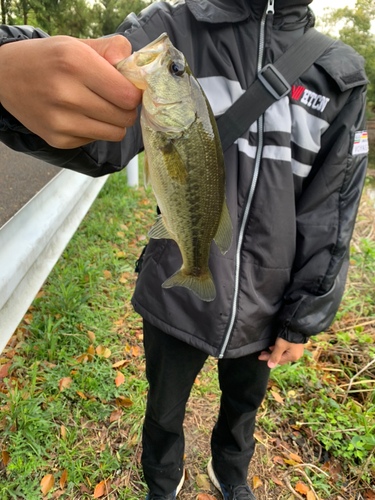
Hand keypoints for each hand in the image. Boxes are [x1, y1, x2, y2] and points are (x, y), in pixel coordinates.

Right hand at [0, 35, 141, 147]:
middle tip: (115, 99)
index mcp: (75, 63)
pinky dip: (94, 129)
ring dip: (114, 123)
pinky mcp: (58, 140)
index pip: (127, 95)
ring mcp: (61, 121)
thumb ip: (112, 49)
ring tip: (100, 108)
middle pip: (124, 117)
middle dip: (126, 109)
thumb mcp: (78, 44)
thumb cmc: (49, 59)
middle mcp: (66, 94)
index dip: (134, 94)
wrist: (5, 77)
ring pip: (115, 134)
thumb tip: (135, 69)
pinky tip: (79, 116)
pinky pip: (95, 140)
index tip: (128, 89)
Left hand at [258, 338, 303, 368]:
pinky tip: (275, 346)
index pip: (277, 360)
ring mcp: (297, 351)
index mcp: (293, 357)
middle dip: (271, 356)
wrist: (296, 326)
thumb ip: (274, 356)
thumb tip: (270, 366)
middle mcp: (296, 356)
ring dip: (275, 352)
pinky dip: (280, 349)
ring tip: (268, 348)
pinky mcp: (296, 346)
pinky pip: (286, 350)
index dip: (267, 358)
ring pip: (283, 354)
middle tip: (262, 353)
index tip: (259, 357)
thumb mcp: (280, 346)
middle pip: (281, 358)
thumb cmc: (288, 336)